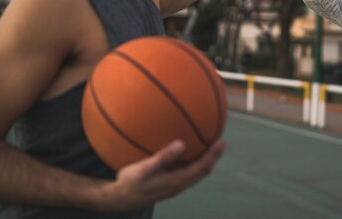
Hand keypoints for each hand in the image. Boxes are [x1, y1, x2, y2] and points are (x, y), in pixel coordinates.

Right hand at [100, 140, 224, 211]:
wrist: (120, 199)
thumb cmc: (131, 182)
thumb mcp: (144, 168)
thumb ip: (163, 157)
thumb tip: (181, 144)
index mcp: (176, 181)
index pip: (201, 168)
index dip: (213, 156)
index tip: (221, 142)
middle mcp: (178, 185)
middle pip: (203, 172)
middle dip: (213, 158)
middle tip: (220, 142)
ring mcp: (174, 186)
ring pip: (196, 174)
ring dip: (205, 161)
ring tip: (209, 146)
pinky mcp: (169, 185)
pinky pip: (187, 173)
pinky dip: (193, 163)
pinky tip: (187, 152)